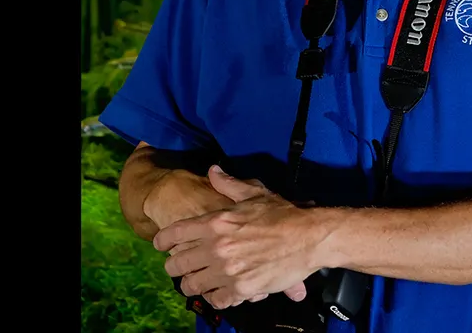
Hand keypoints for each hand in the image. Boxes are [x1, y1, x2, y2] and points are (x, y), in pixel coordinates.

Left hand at [155, 166, 328, 309]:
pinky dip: (214, 298)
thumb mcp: (255, 193)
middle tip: (179, 267)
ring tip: (196, 282)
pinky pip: (216, 300)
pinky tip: (217, 293)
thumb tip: (213, 170)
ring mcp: (228, 271)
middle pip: (177, 264)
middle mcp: (216, 248)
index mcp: (216, 222)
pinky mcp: (242, 289)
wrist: (310, 237)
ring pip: (192, 286)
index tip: (162, 245)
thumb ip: (228, 184)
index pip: (174, 234)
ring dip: (192, 284)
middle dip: (174, 266)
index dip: (163, 241)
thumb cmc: (283, 214)